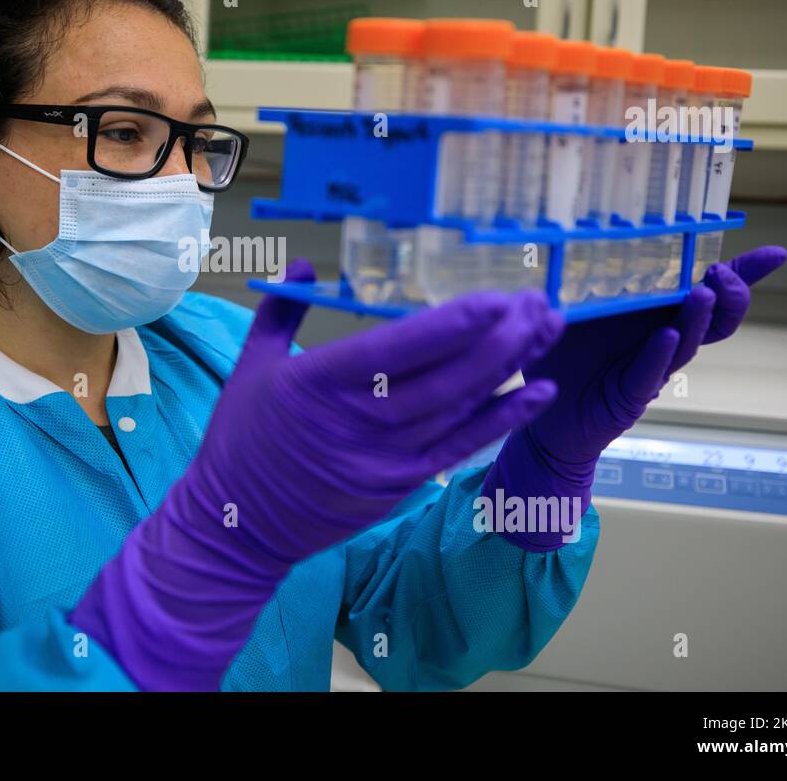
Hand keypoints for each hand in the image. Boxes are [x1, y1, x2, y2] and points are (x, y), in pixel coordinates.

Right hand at [71, 257, 564, 688]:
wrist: (239, 524)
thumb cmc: (242, 436)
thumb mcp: (250, 365)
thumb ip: (281, 309)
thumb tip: (302, 261)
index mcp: (317, 383)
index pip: (394, 350)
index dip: (449, 326)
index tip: (493, 298)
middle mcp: (357, 422)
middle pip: (444, 377)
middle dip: (500, 337)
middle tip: (536, 301)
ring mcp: (384, 459)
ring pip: (460, 408)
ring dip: (510, 366)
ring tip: (546, 328)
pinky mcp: (401, 485)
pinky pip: (461, 447)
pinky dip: (503, 419)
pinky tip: (538, 390)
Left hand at [481, 245, 786, 550]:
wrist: (544, 414)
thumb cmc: (561, 354)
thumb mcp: (572, 308)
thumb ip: (584, 277)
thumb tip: (585, 230)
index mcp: (652, 313)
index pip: (707, 291)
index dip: (742, 274)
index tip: (776, 254)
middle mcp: (660, 338)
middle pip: (713, 318)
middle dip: (728, 295)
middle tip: (723, 275)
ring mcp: (650, 368)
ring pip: (687, 344)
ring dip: (696, 319)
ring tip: (703, 294)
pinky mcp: (629, 395)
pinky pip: (648, 374)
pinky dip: (658, 355)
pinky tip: (666, 336)